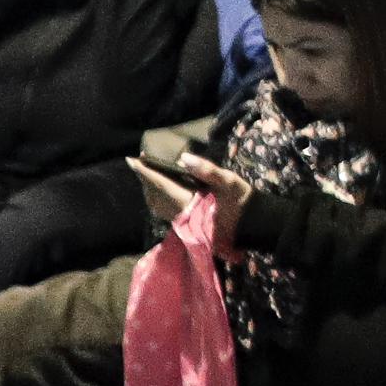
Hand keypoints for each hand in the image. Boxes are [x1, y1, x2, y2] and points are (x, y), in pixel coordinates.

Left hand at [132, 148, 250, 225]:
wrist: (253, 227)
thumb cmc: (242, 202)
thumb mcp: (228, 182)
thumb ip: (206, 170)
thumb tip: (183, 158)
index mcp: (188, 201)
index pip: (160, 184)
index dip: (145, 172)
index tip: (132, 160)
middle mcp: (181, 213)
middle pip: (154, 195)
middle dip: (145, 178)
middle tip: (140, 162)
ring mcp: (184, 221)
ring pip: (156, 204)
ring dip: (149, 189)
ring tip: (148, 175)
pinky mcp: (188, 224)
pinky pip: (163, 210)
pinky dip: (157, 198)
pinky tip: (161, 192)